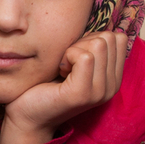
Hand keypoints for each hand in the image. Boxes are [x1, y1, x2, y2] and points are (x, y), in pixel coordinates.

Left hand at [0, 30, 130, 143]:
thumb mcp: (76, 63)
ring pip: (98, 45)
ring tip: (63, 69)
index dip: (92, 39)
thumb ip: (92, 48)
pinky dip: (67, 57)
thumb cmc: (46, 84)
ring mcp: (99, 92)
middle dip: (83, 43)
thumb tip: (100, 29)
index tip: (75, 57)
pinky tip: (59, 72)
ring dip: (74, 50)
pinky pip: (84, 57)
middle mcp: (112, 87)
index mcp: (113, 78)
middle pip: (109, 38)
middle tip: (67, 63)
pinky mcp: (83, 94)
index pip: (118, 38)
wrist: (26, 114)